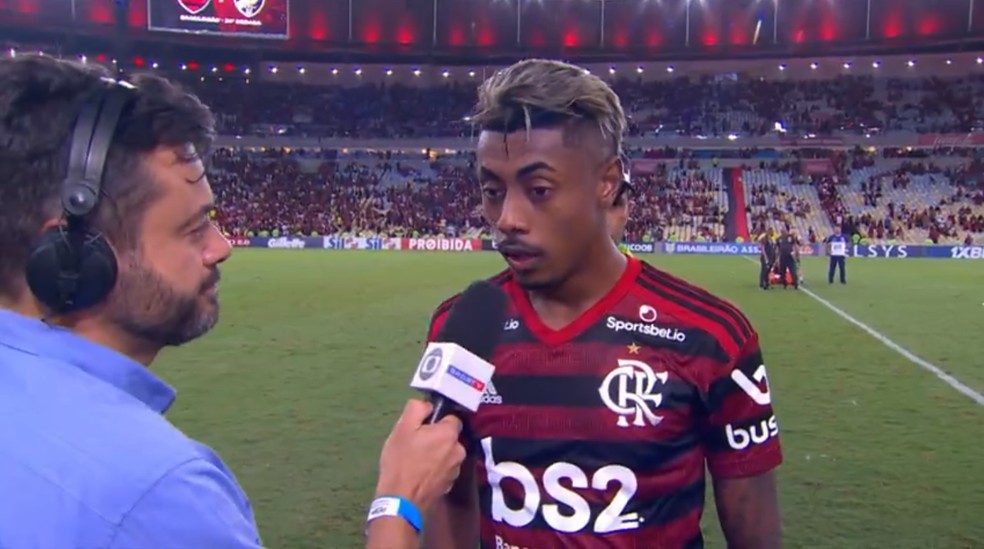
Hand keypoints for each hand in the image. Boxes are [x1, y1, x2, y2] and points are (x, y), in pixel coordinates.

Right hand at [376, 399, 466, 513]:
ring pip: (447, 453)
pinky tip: (420, 474)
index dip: (436, 420)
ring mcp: (456, 469)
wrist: (401, 499)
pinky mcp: (450, 484)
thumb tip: (427, 405)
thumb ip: (417, 408)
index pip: (451, 417)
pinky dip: (436, 469)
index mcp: (450, 434)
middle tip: (416, 444)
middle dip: (436, 438)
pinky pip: (444, 469)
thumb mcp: (402, 428)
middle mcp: (459, 450)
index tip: (421, 427)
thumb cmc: (401, 461)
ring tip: (416, 461)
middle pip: (449, 436)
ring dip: (436, 454)